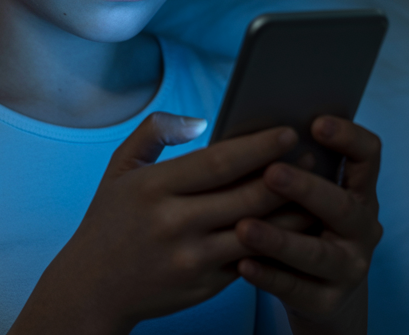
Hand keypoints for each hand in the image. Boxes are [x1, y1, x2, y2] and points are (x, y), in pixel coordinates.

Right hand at [8, 112, 299, 334]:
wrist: (92, 288)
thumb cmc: (110, 221)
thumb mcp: (119, 169)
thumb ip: (154, 132)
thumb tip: (199, 120)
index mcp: (153, 188)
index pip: (218, 162)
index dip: (259, 147)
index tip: (288, 132)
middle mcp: (174, 224)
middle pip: (248, 197)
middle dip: (288, 176)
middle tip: (315, 158)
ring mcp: (192, 259)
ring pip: (259, 232)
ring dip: (293, 211)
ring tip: (316, 190)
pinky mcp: (206, 286)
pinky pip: (252, 259)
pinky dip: (278, 242)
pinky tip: (296, 225)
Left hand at [234, 116, 382, 334]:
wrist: (319, 292)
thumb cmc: (302, 225)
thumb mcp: (305, 197)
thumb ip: (290, 167)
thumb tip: (251, 136)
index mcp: (359, 191)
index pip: (367, 156)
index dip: (348, 137)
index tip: (316, 123)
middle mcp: (362, 227)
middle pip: (342, 205)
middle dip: (307, 188)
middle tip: (272, 173)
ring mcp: (349, 266)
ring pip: (317, 253)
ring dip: (280, 239)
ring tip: (244, 227)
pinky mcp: (327, 301)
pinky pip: (296, 288)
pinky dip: (268, 276)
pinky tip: (243, 265)